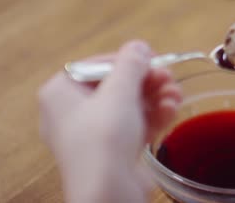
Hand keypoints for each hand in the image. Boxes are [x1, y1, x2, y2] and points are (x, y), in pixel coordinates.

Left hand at [38, 40, 181, 202]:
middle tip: (168, 75)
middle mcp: (72, 113)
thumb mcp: (119, 91)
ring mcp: (93, 135)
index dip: (125, 60)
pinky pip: (134, 125)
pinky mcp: (112, 151)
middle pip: (115, 85)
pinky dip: (153, 115)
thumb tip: (138, 46)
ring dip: (155, 96)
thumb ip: (131, 64)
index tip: (150, 58)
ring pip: (128, 106)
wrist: (108, 191)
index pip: (94, 65)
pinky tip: (172, 109)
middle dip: (147, 80)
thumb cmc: (103, 138)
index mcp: (60, 94)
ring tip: (175, 93)